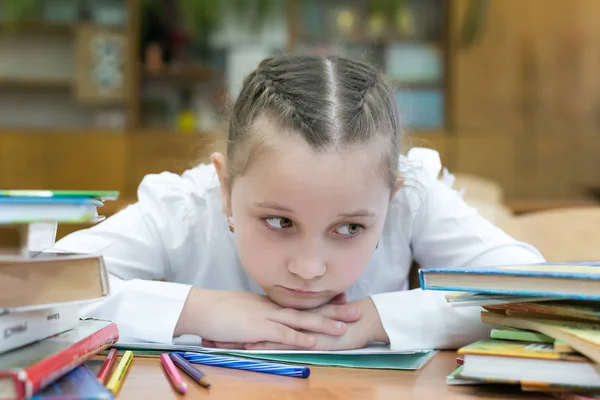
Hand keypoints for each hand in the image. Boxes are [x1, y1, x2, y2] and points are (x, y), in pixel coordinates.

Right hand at [175, 288, 360, 348]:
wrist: (199, 308)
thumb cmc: (218, 313)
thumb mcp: (243, 315)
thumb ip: (257, 321)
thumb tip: (266, 330)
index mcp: (270, 305)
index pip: (302, 304)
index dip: (323, 303)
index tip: (343, 300)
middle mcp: (272, 308)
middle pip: (308, 309)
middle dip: (333, 310)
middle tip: (355, 310)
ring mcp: (265, 317)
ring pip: (300, 321)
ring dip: (322, 325)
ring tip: (343, 328)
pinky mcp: (255, 328)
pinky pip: (281, 334)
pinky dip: (298, 338)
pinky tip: (314, 341)